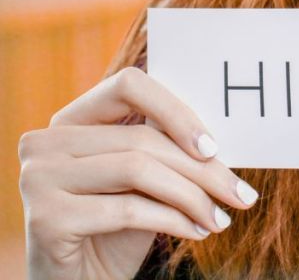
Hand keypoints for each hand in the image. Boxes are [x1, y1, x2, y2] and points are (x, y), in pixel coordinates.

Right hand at [18, 65, 259, 279]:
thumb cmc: (116, 228)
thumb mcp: (145, 179)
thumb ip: (166, 145)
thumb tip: (223, 132)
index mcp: (74, 118)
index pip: (129, 85)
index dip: (175, 111)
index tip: (214, 146)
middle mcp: (48, 140)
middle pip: (142, 136)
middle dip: (202, 168)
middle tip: (242, 193)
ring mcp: (40, 176)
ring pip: (138, 168)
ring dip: (192, 196)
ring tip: (220, 217)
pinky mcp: (46, 216)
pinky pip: (127, 209)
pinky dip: (172, 221)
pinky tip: (197, 232)